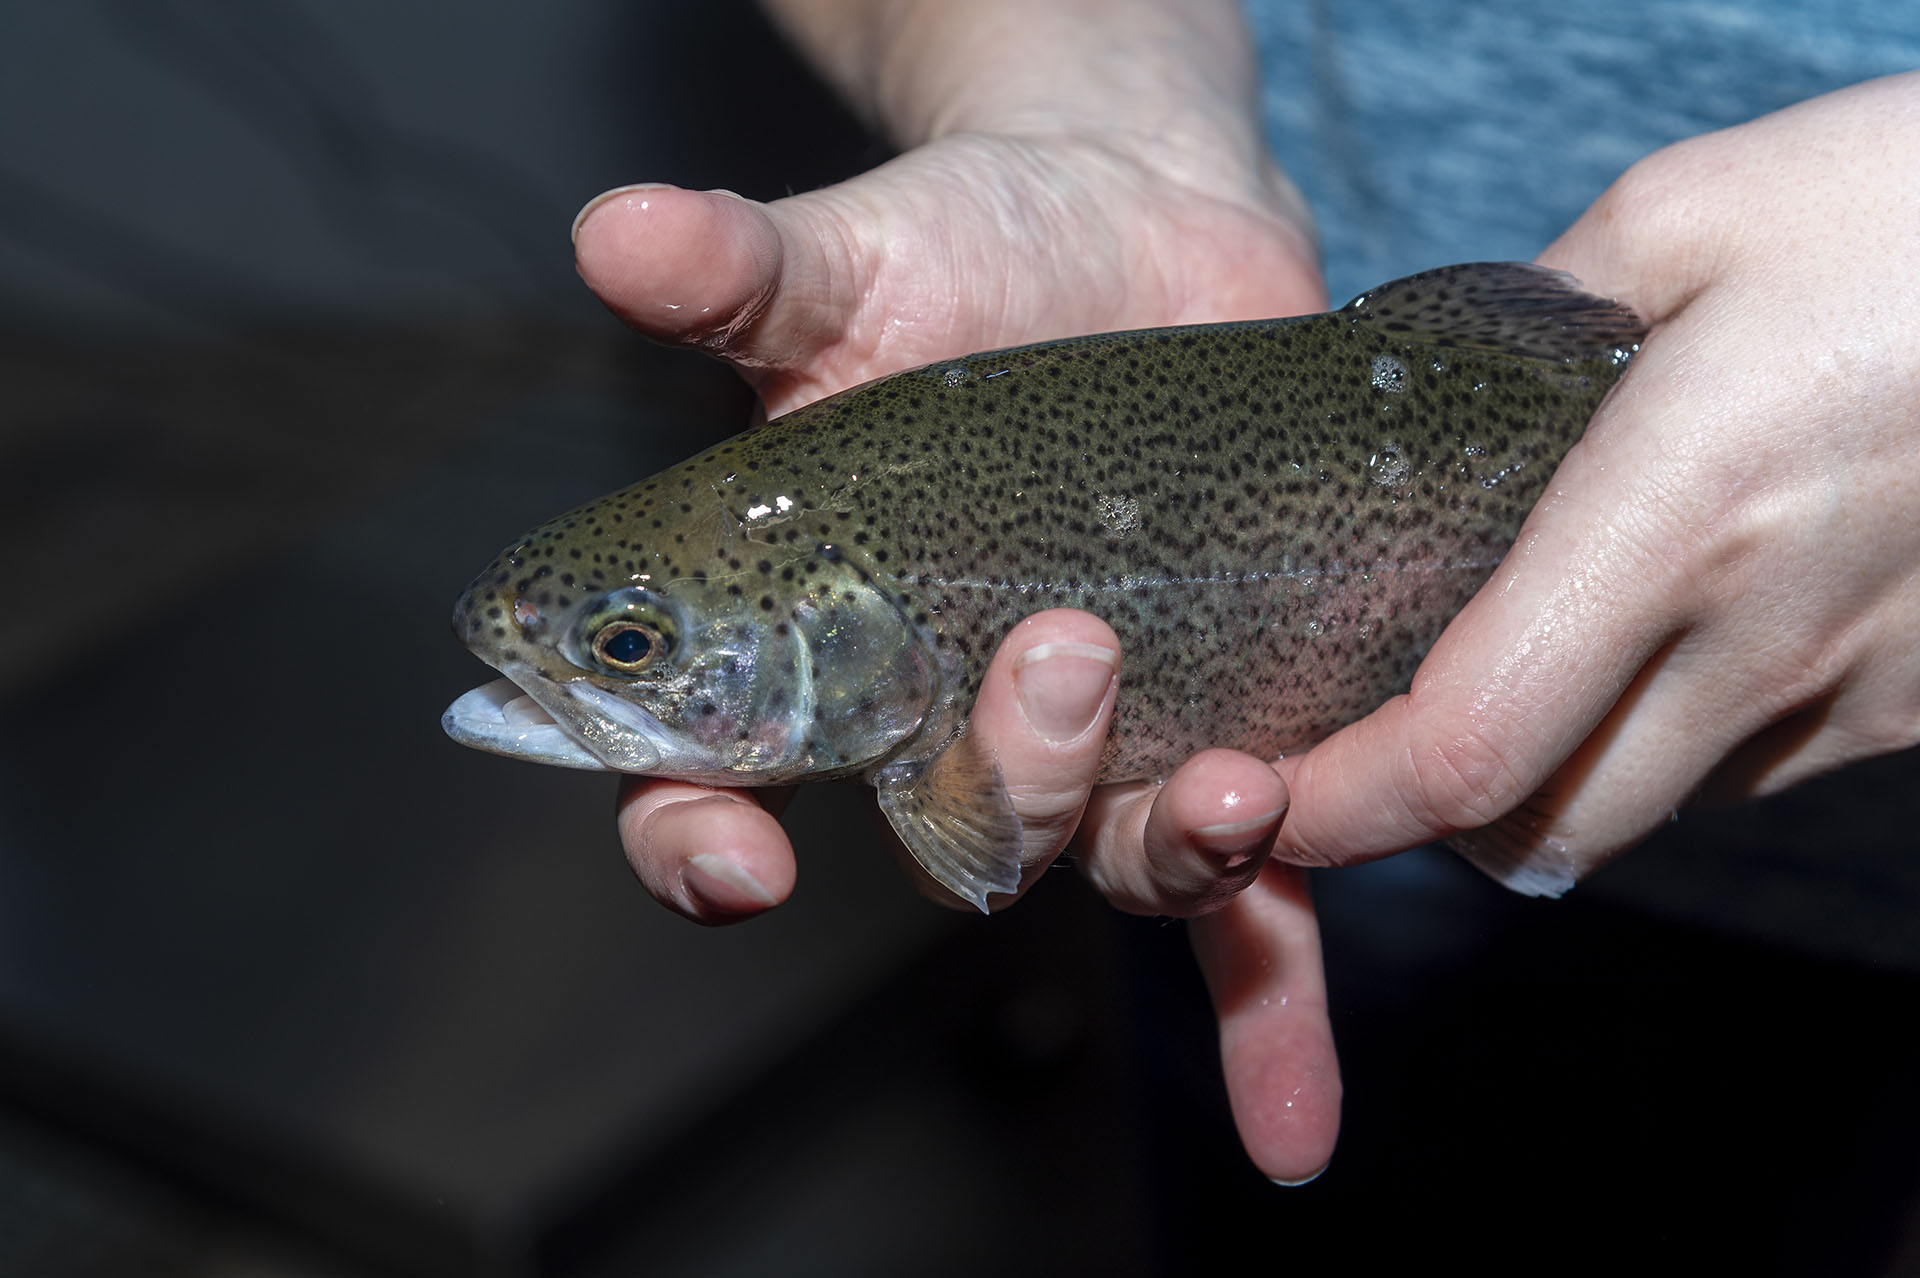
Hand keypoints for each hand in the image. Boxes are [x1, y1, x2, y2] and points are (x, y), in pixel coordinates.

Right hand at [578, 125, 1339, 1178]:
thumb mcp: (850, 259)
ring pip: (1108, 859)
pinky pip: (1249, 901)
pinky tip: (1294, 1127)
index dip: (701, 844)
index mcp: (818, 639)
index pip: (711, 780)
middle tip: (1059, 657)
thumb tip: (618, 230)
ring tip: (1235, 790)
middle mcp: (945, 713)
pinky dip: (1270, 1016)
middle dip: (1004, 783)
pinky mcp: (1225, 719)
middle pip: (949, 830)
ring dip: (1167, 858)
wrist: (1135, 226)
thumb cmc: (962, 254)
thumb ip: (741, 274)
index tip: (735, 856)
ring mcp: (1098, 731)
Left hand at [1084, 72, 1919, 896]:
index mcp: (1677, 511)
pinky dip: (1668, 744)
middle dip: (1430, 815)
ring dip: (1551, 780)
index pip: (1469, 743)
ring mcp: (1863, 683)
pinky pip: (1754, 771)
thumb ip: (1535, 321)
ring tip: (1508, 682)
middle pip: (1542, 826)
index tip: (1277, 799)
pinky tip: (1658, 647)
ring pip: (1648, 810)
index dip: (1350, 806)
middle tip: (1371, 745)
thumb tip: (1442, 388)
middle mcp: (1767, 633)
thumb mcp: (1692, 212)